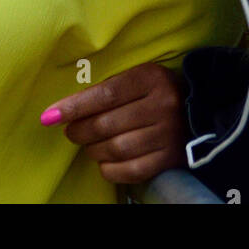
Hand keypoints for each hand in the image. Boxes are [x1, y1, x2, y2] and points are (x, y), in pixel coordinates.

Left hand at [41, 62, 186, 184]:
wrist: (199, 110)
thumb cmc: (156, 91)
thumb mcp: (137, 78)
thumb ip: (108, 90)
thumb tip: (65, 110)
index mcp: (151, 78)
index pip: (105, 94)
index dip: (75, 106)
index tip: (50, 116)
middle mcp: (162, 105)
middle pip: (107, 124)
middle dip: (80, 131)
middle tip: (71, 132)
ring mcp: (168, 134)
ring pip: (117, 149)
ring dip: (94, 150)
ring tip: (89, 145)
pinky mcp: (171, 159)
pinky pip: (131, 170)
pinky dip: (110, 169)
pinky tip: (104, 162)